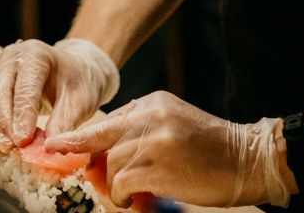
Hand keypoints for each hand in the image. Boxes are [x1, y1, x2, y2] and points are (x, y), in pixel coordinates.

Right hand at [0, 38, 120, 154]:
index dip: (22, 114)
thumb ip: (64, 122)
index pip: (25, 85)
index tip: (22, 141)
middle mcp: (11, 57)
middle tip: (9, 149)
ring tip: (1, 150)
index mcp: (36, 54)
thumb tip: (48, 148)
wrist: (71, 70)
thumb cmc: (78, 83)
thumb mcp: (80, 101)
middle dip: (1, 122)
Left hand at [45, 93, 293, 208]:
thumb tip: (100, 157)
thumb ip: (139, 130)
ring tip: (133, 194)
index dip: (80, 140)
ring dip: (116, 187)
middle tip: (96, 181)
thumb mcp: (173, 124)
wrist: (249, 159)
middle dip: (93, 165)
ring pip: (111, 165)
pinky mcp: (158, 165)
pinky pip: (122, 184)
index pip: (106, 121)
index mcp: (152, 103)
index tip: (54, 147)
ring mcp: (154, 139)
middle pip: (101, 141)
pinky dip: (124, 197)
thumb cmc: (210, 150)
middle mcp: (150, 115)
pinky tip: (136, 200)